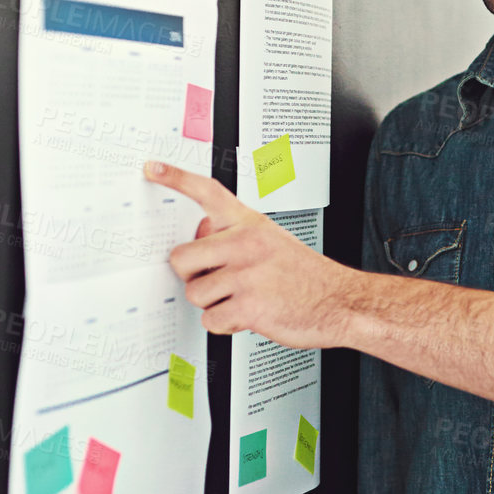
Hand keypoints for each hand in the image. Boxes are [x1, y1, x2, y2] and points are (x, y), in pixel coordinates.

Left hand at [142, 160, 355, 344]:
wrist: (341, 301)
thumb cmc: (306, 276)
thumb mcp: (272, 241)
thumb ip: (235, 237)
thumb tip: (200, 238)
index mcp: (250, 224)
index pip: (208, 193)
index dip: (176, 178)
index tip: (153, 168)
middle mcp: (246, 244)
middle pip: (181, 258)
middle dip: (191, 276)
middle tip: (212, 281)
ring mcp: (247, 274)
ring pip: (195, 293)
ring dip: (212, 304)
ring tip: (240, 300)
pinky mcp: (249, 306)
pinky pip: (211, 320)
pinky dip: (225, 325)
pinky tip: (248, 315)